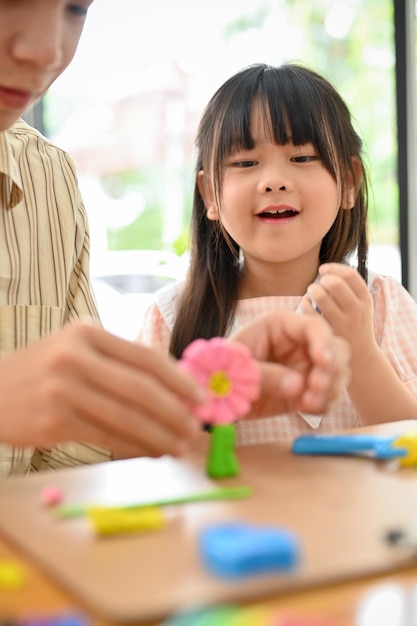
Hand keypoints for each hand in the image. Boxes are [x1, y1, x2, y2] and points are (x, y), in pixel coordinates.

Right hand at [0, 320, 202, 457]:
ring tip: (179, 446)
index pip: (144, 357)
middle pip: (139, 389)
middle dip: (174, 412)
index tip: (200, 398)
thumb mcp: (76, 348)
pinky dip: (134, 448)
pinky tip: (151, 452)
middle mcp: (74, 357)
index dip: (178, 380)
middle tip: (195, 429)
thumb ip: (118, 360)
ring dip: (159, 436)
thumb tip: (173, 384)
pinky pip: (106, 438)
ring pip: (125, 418)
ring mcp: (62, 390)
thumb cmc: (42, 370)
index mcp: (87, 333)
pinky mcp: (54, 422)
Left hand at [232, 310, 350, 417]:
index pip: (313, 326)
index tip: (322, 361)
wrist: (215, 395)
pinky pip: (329, 396)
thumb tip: (299, 386)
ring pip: (339, 373)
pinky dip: (324, 404)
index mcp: (281, 325)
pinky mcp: (307, 390)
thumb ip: (265, 374)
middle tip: (315, 387)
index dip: (323, 342)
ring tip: (307, 403)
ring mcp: (306, 366)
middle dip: (332, 369)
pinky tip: (305, 409)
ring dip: (330, 389)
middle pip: (336, 348)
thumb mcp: (236, 367)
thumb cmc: (222, 369)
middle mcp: (300, 343)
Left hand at [303, 263, 376, 365]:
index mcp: (365, 300)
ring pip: (321, 297)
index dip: (334, 268)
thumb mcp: (361, 306)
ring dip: (313, 290)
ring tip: (312, 292)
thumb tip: (327, 270)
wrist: (361, 358)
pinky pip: (309, 312)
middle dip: (323, 280)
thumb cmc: (355, 325)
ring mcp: (342, 323)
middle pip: (335, 284)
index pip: (350, 275)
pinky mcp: (328, 333)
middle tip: (319, 284)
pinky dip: (304, 304)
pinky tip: (306, 304)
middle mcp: (356, 311)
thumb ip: (349, 289)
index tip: (323, 270)